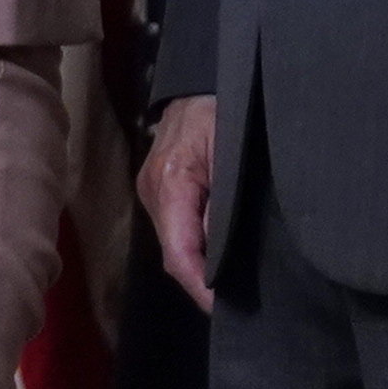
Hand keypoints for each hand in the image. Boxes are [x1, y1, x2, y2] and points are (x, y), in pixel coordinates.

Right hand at [141, 96, 220, 302]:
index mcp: (170, 184)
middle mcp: (153, 192)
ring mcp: (152, 192)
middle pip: (173, 253)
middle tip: (235, 305)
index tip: (221, 308)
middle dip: (200, 283)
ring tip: (229, 286)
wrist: (200, 80)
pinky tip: (216, 258)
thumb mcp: (231, 151)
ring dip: (198, 267)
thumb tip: (218, 251)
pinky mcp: (160, 190)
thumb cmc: (222, 110)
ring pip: (173, 244)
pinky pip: (176, 229)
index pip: (179, 252)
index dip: (199, 286)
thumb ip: (224, 201)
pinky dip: (194, 249)